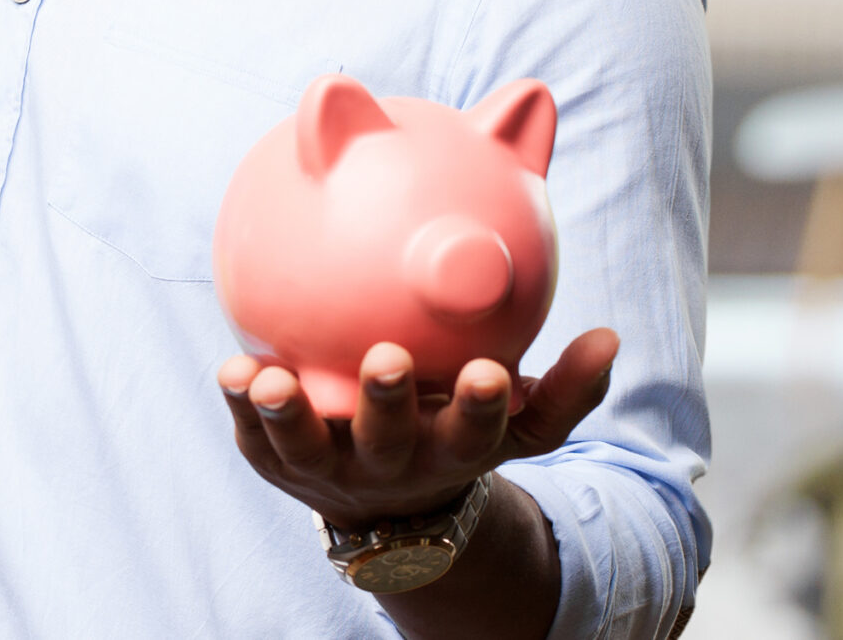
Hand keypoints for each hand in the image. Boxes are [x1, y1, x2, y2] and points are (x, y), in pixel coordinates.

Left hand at [217, 329, 619, 527]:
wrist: (395, 505)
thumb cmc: (460, 433)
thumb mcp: (521, 423)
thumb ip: (567, 386)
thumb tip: (611, 337)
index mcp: (453, 449)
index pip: (475, 431)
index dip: (479, 405)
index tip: (486, 370)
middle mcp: (392, 463)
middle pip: (389, 440)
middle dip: (389, 403)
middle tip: (387, 359)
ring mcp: (329, 468)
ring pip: (306, 447)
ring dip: (288, 414)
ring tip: (269, 379)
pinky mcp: (278, 462)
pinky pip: (254, 437)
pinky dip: (239, 408)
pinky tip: (230, 367)